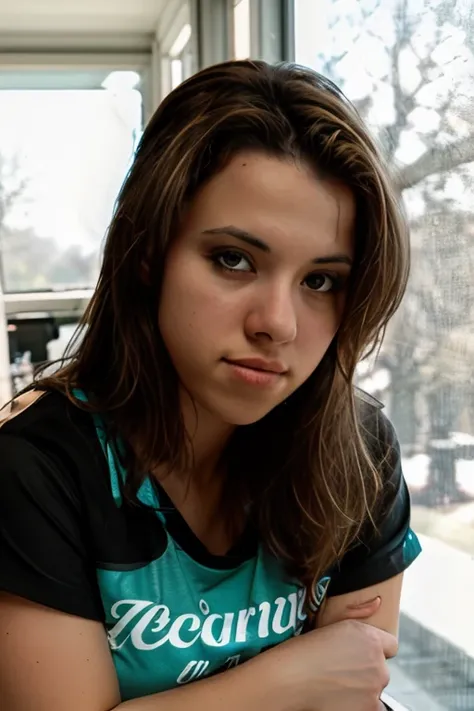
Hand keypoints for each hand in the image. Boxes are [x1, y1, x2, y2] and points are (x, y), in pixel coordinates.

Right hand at [265, 619, 396, 710]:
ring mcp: (375, 690)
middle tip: (341, 671)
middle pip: (381, 669)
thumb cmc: (304, 650)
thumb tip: (378, 602)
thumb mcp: (332, 625)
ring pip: (375, 690)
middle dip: (367, 671)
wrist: (291, 678)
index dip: (376, 650)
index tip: (361, 655)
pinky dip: (358, 705)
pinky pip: (372, 707)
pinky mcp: (369, 710)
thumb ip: (359, 618)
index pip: (391, 646)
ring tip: (336, 686)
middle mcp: (378, 665)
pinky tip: (337, 699)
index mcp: (371, 639)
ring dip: (363, 690)